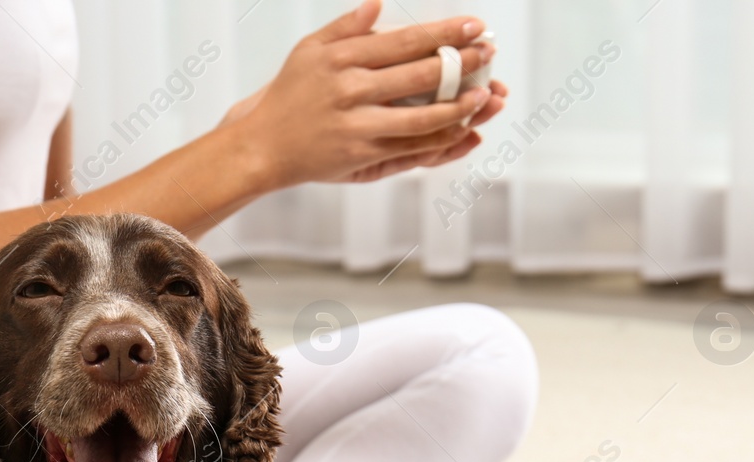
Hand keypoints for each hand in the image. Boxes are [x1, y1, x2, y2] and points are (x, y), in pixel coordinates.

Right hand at [220, 0, 506, 189]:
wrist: (264, 145)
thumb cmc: (290, 95)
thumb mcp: (309, 50)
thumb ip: (346, 27)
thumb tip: (377, 4)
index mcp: (342, 57)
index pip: (404, 40)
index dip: (444, 32)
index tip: (473, 25)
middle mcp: (351, 89)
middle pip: (420, 74)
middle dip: (462, 62)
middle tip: (489, 53)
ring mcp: (358, 125)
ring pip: (422, 116)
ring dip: (459, 106)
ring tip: (486, 95)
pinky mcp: (362, 155)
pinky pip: (411, 147)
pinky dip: (441, 139)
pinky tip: (463, 129)